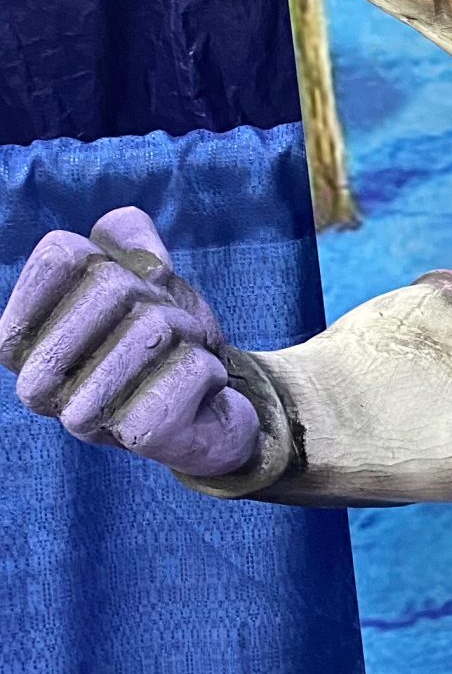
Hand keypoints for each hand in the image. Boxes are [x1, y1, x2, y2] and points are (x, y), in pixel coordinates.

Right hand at [0, 208, 260, 478]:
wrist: (205, 409)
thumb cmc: (159, 337)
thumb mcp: (141, 274)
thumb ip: (125, 236)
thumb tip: (132, 236)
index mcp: (20, 339)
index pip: (59, 255)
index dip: (110, 259)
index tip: (127, 294)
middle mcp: (36, 384)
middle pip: (110, 287)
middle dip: (157, 298)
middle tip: (167, 333)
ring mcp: (81, 417)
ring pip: (154, 327)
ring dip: (188, 334)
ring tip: (180, 361)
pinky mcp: (137, 436)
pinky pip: (189, 368)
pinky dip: (208, 367)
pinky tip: (197, 391)